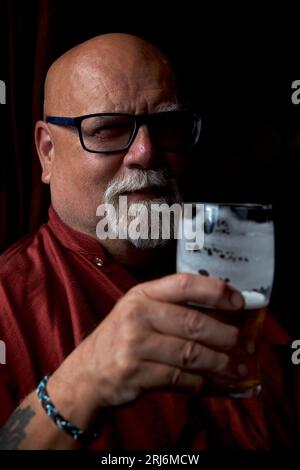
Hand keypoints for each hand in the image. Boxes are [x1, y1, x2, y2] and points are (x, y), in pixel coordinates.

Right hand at [52, 273, 244, 413]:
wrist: (88, 372)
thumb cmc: (123, 338)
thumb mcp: (139, 311)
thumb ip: (173, 307)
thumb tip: (223, 314)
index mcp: (142, 295)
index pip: (183, 284)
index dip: (215, 291)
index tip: (239, 301)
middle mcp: (137, 315)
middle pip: (193, 323)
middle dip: (227, 335)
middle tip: (247, 344)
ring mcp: (134, 345)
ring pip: (190, 353)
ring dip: (220, 364)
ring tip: (238, 369)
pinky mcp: (135, 374)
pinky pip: (180, 378)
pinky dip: (202, 383)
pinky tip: (214, 384)